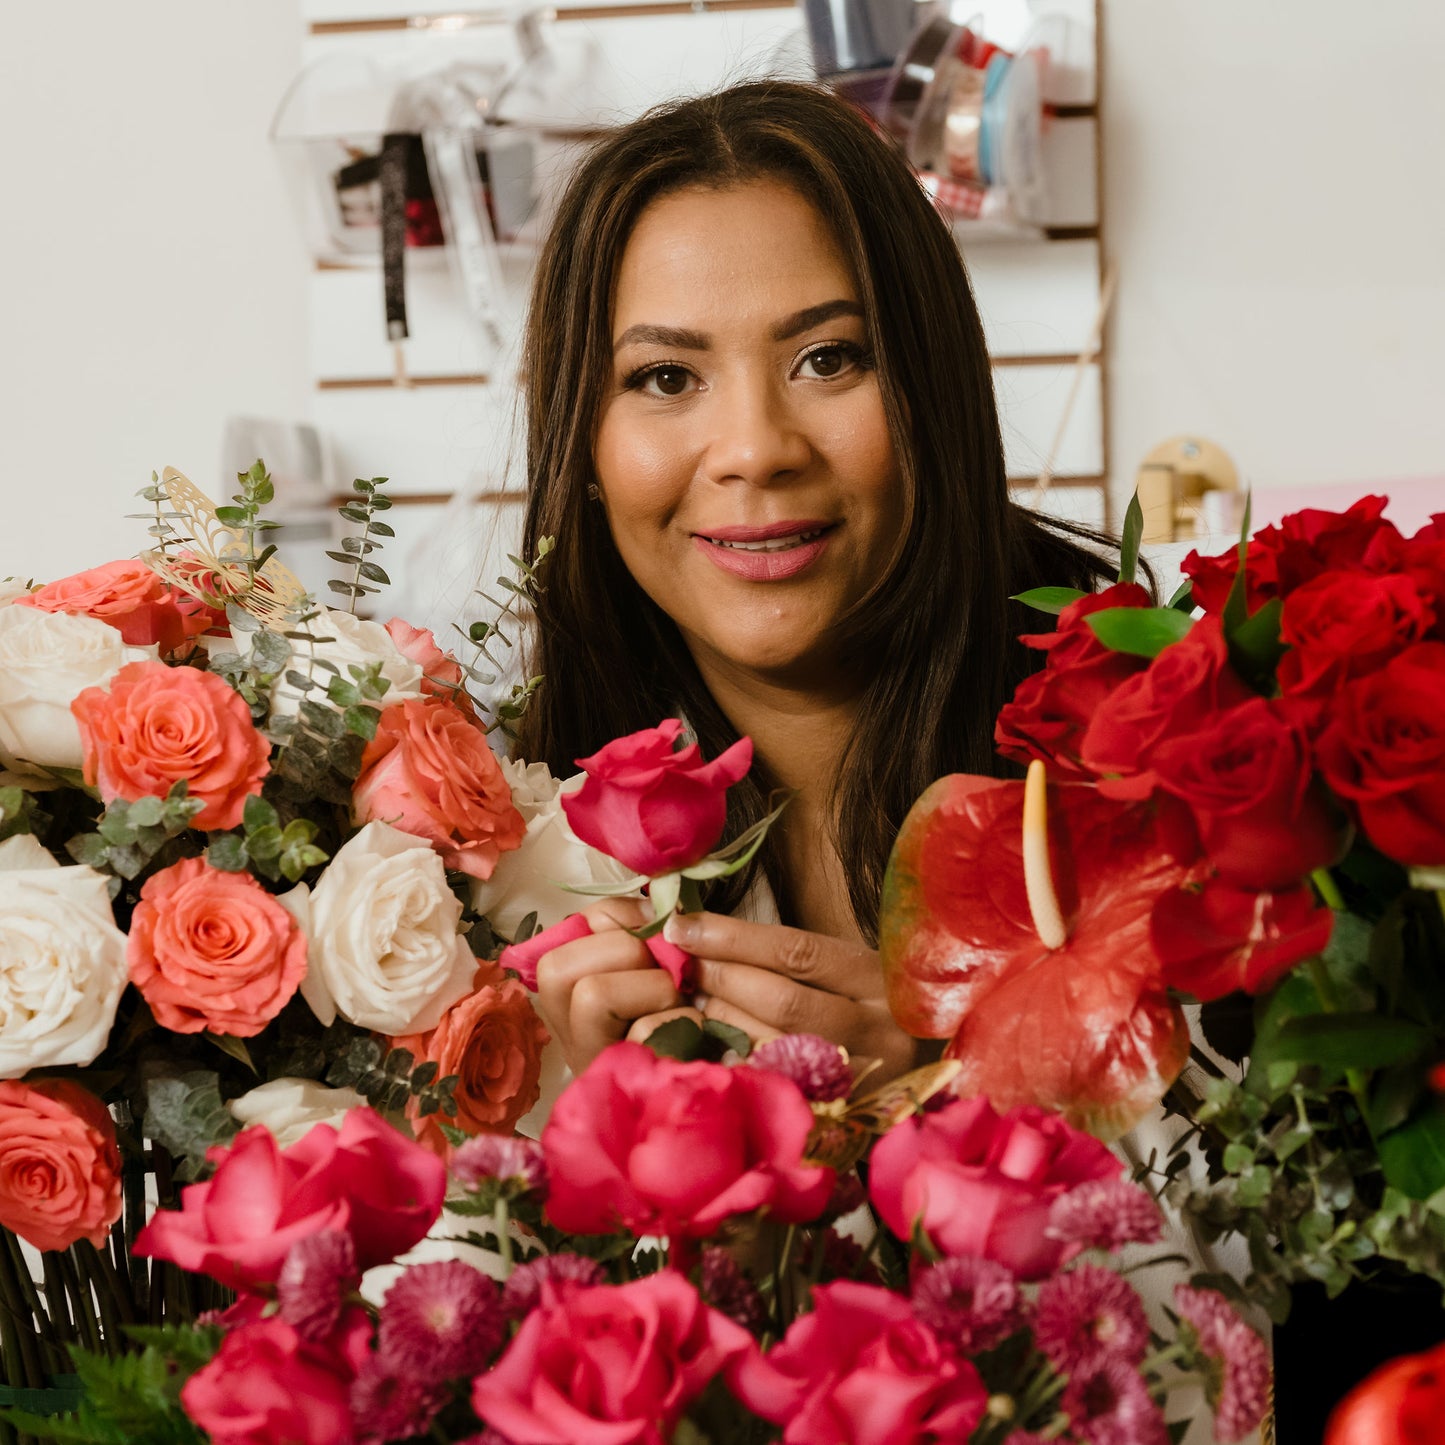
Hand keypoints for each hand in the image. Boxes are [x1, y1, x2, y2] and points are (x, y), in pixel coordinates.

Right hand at [533, 898, 701, 1074]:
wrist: (725, 1078)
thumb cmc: (699, 1015)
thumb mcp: (669, 964)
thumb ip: (651, 934)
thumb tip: (661, 915)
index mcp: (575, 991)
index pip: (566, 932)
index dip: (612, 914)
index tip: (654, 920)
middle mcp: (570, 1028)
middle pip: (558, 966)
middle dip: (625, 949)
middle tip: (666, 971)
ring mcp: (590, 1059)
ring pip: (591, 994)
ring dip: (653, 986)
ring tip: (679, 1001)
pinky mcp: (626, 1082)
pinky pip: (644, 1032)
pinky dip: (683, 1021)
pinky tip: (695, 1032)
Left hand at [662, 911, 924, 1084]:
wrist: (923, 1068)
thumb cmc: (863, 1008)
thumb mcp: (841, 972)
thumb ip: (781, 957)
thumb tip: (699, 933)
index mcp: (878, 977)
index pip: (796, 951)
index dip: (732, 937)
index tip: (682, 926)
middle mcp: (879, 1029)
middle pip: (783, 1001)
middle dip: (719, 979)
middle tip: (678, 967)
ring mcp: (865, 1080)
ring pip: (774, 1048)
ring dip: (719, 1021)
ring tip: (688, 1003)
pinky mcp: (845, 1119)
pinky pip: (776, 1089)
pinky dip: (736, 1064)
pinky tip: (710, 1048)